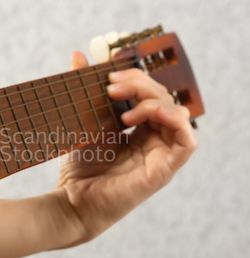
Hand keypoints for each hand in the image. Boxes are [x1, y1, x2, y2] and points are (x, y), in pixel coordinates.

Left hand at [52, 51, 197, 246]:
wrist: (70, 201)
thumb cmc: (78, 167)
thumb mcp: (82, 120)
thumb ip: (84, 88)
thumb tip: (77, 56)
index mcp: (139, 131)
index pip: (151, 96)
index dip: (136, 81)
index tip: (108, 77)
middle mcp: (153, 142)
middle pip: (164, 100)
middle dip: (141, 85)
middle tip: (112, 86)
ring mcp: (160, 157)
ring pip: (178, 116)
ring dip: (155, 101)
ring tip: (124, 106)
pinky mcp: (162, 172)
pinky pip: (187, 143)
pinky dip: (176, 122)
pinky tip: (151, 113)